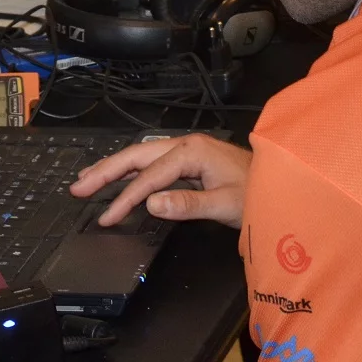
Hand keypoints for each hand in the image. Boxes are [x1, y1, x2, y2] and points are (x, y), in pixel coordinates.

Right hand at [68, 133, 250, 228]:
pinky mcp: (191, 160)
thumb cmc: (260, 193)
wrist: (283, 184)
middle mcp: (187, 145)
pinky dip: (132, 171)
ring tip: (87, 180)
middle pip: (137, 156)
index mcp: (193, 152)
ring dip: (114, 169)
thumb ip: (188, 205)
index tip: (107, 217)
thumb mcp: (226, 204)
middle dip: (106, 172)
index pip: (150, 177)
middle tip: (77, 187)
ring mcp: (188, 150)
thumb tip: (150, 204)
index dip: (126, 198)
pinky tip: (120, 177)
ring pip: (142, 157)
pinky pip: (153, 163)